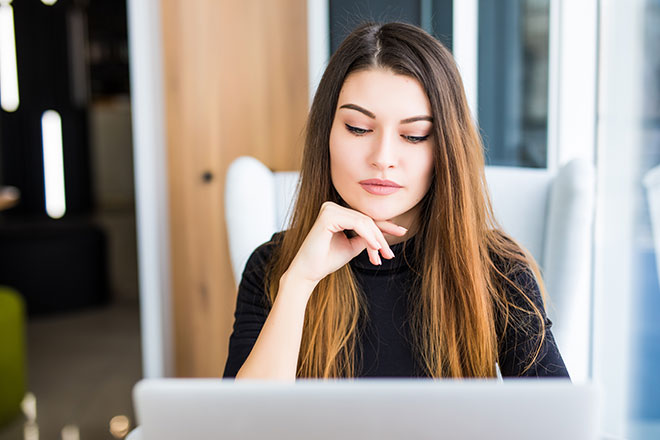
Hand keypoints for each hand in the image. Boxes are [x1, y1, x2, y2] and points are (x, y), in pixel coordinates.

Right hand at [285, 201, 407, 285]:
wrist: (308, 273)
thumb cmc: (326, 260)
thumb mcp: (352, 246)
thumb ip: (366, 238)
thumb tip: (382, 233)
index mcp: (336, 212)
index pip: (365, 218)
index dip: (384, 226)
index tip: (401, 232)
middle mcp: (332, 207)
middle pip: (366, 219)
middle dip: (381, 237)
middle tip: (390, 254)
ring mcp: (329, 209)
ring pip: (364, 221)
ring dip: (376, 240)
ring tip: (383, 255)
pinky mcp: (328, 215)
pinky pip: (357, 223)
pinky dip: (368, 235)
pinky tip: (375, 247)